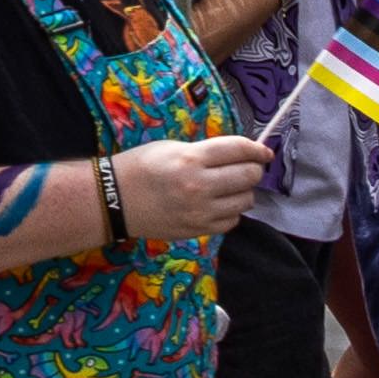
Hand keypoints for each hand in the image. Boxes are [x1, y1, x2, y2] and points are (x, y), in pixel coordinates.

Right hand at [109, 135, 262, 247]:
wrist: (114, 201)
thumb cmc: (140, 166)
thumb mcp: (171, 147)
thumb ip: (205, 151)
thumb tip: (237, 155)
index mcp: (191, 159)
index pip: (239, 150)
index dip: (257, 149)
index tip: (264, 151)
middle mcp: (200, 185)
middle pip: (248, 176)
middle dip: (253, 170)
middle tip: (247, 168)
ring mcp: (200, 211)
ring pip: (245, 201)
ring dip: (243, 192)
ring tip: (230, 188)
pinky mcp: (198, 230)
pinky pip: (232, 221)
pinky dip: (231, 211)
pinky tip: (219, 205)